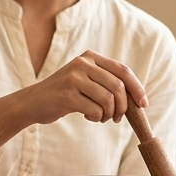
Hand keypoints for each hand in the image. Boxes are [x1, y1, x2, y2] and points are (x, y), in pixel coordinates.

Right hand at [25, 50, 145, 124]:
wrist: (32, 102)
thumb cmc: (64, 94)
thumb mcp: (85, 80)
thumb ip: (107, 82)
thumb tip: (137, 99)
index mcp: (90, 57)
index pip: (123, 71)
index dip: (137, 88)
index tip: (142, 104)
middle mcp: (82, 64)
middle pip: (118, 86)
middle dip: (123, 107)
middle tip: (117, 118)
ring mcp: (73, 78)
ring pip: (108, 100)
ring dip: (109, 114)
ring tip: (101, 117)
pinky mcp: (66, 95)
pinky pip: (94, 111)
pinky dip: (96, 118)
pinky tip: (87, 116)